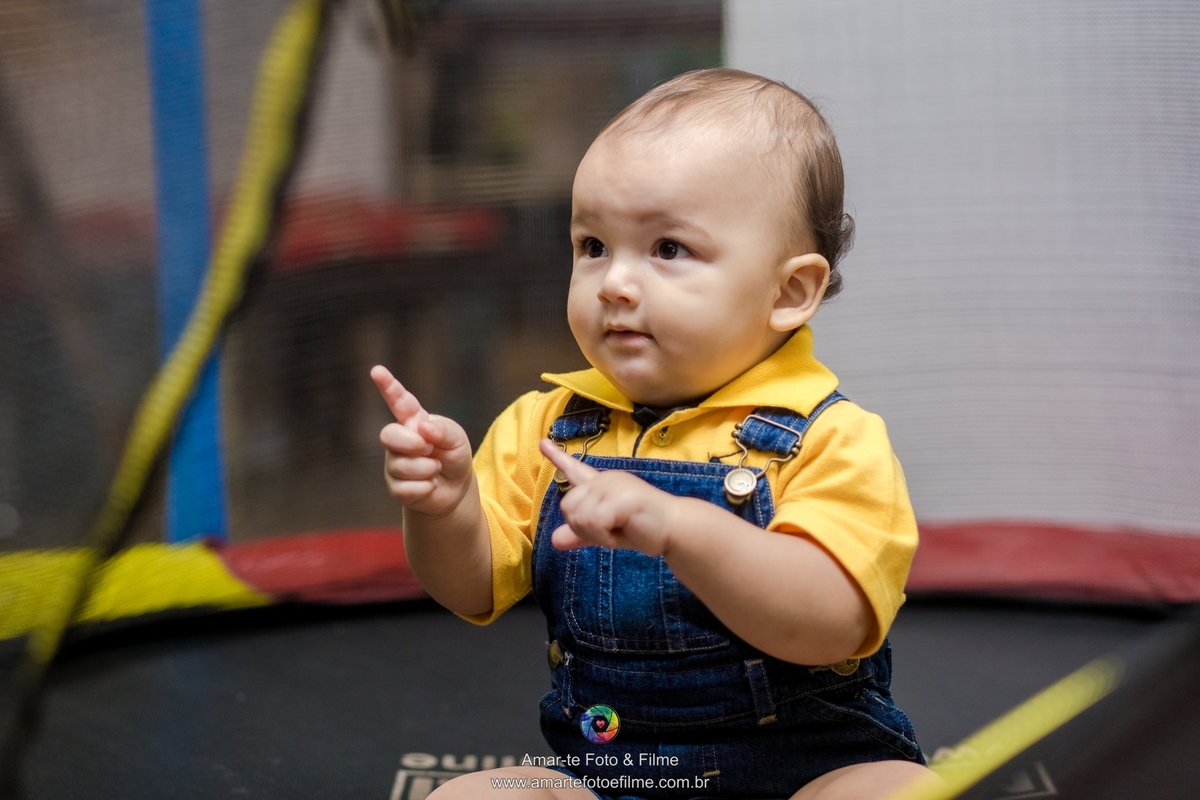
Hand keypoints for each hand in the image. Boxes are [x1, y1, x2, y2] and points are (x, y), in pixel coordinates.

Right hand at [372, 365, 472, 516]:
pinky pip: (405, 488)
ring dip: (427, 469)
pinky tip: (430, 484)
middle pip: (388, 435)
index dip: (388, 386)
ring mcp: (394, 463)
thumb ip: (443, 430)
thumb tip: (422, 428)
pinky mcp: (395, 486)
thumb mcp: (457, 439)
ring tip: (436, 468)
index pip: (399, 401)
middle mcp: (399, 440)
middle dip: (410, 443)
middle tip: (429, 449)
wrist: (456, 487)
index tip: (377, 370)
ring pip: (401, 466)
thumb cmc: (454, 455)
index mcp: (414, 420)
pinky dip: (426, 488)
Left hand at [539, 438, 678, 555]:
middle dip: (584, 528)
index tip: (542, 442)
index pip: (574, 469)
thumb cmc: (641, 528)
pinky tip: (623, 532)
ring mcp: (614, 485)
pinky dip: (605, 537)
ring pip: (579, 517)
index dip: (557, 456)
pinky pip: (595, 523)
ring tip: (620, 529)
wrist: (673, 529)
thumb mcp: (605, 532)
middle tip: (610, 531)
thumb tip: (554, 540)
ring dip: (597, 534)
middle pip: (568, 507)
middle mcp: (605, 480)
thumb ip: (581, 534)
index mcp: (601, 485)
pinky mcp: (622, 497)